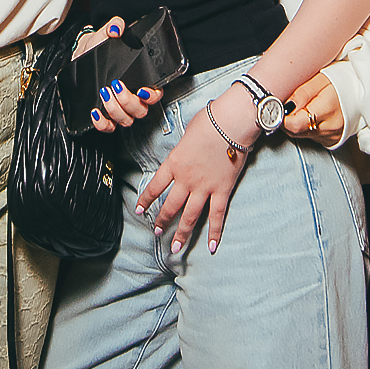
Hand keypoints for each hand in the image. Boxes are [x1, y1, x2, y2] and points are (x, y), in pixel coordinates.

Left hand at [71, 19, 157, 132]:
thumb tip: (116, 28)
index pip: (155, 94)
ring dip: (115, 110)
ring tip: (104, 94)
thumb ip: (113, 27)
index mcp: (140, 80)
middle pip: (140, 110)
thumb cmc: (98, 47)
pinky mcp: (105, 115)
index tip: (142, 90)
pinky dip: (102, 123)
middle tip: (115, 86)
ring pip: (126, 120)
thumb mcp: (104, 34)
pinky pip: (108, 127)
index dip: (152, 96)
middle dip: (128, 101)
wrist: (82, 54)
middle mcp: (133, 98)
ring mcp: (119, 108)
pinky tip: (96, 112)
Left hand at [136, 85, 255, 254]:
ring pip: (190, 216)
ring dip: (182, 232)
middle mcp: (186, 179)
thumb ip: (183, 148)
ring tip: (176, 247)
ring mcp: (205, 187)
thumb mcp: (187, 133)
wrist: (230, 123)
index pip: (155, 186)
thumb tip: (185, 151)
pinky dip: (215, 232)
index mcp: (174, 163)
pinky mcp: (222, 190)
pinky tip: (212, 247)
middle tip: (156, 232)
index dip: (146, 199)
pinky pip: (217, 216)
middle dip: (162, 221)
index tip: (139, 210)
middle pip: (171, 205)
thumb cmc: (209, 121)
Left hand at [283, 74, 343, 144]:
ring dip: (296, 123)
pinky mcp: (332, 139)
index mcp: (327, 108)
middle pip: (295, 131)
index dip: (281, 117)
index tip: (277, 107)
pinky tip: (311, 115)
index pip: (295, 124)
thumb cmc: (341, 79)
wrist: (363, 90)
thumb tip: (284, 105)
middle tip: (287, 105)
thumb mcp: (320, 78)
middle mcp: (331, 126)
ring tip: (301, 107)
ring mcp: (332, 135)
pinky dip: (306, 127)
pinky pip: (311, 136)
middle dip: (286, 120)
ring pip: (301, 135)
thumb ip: (301, 92)